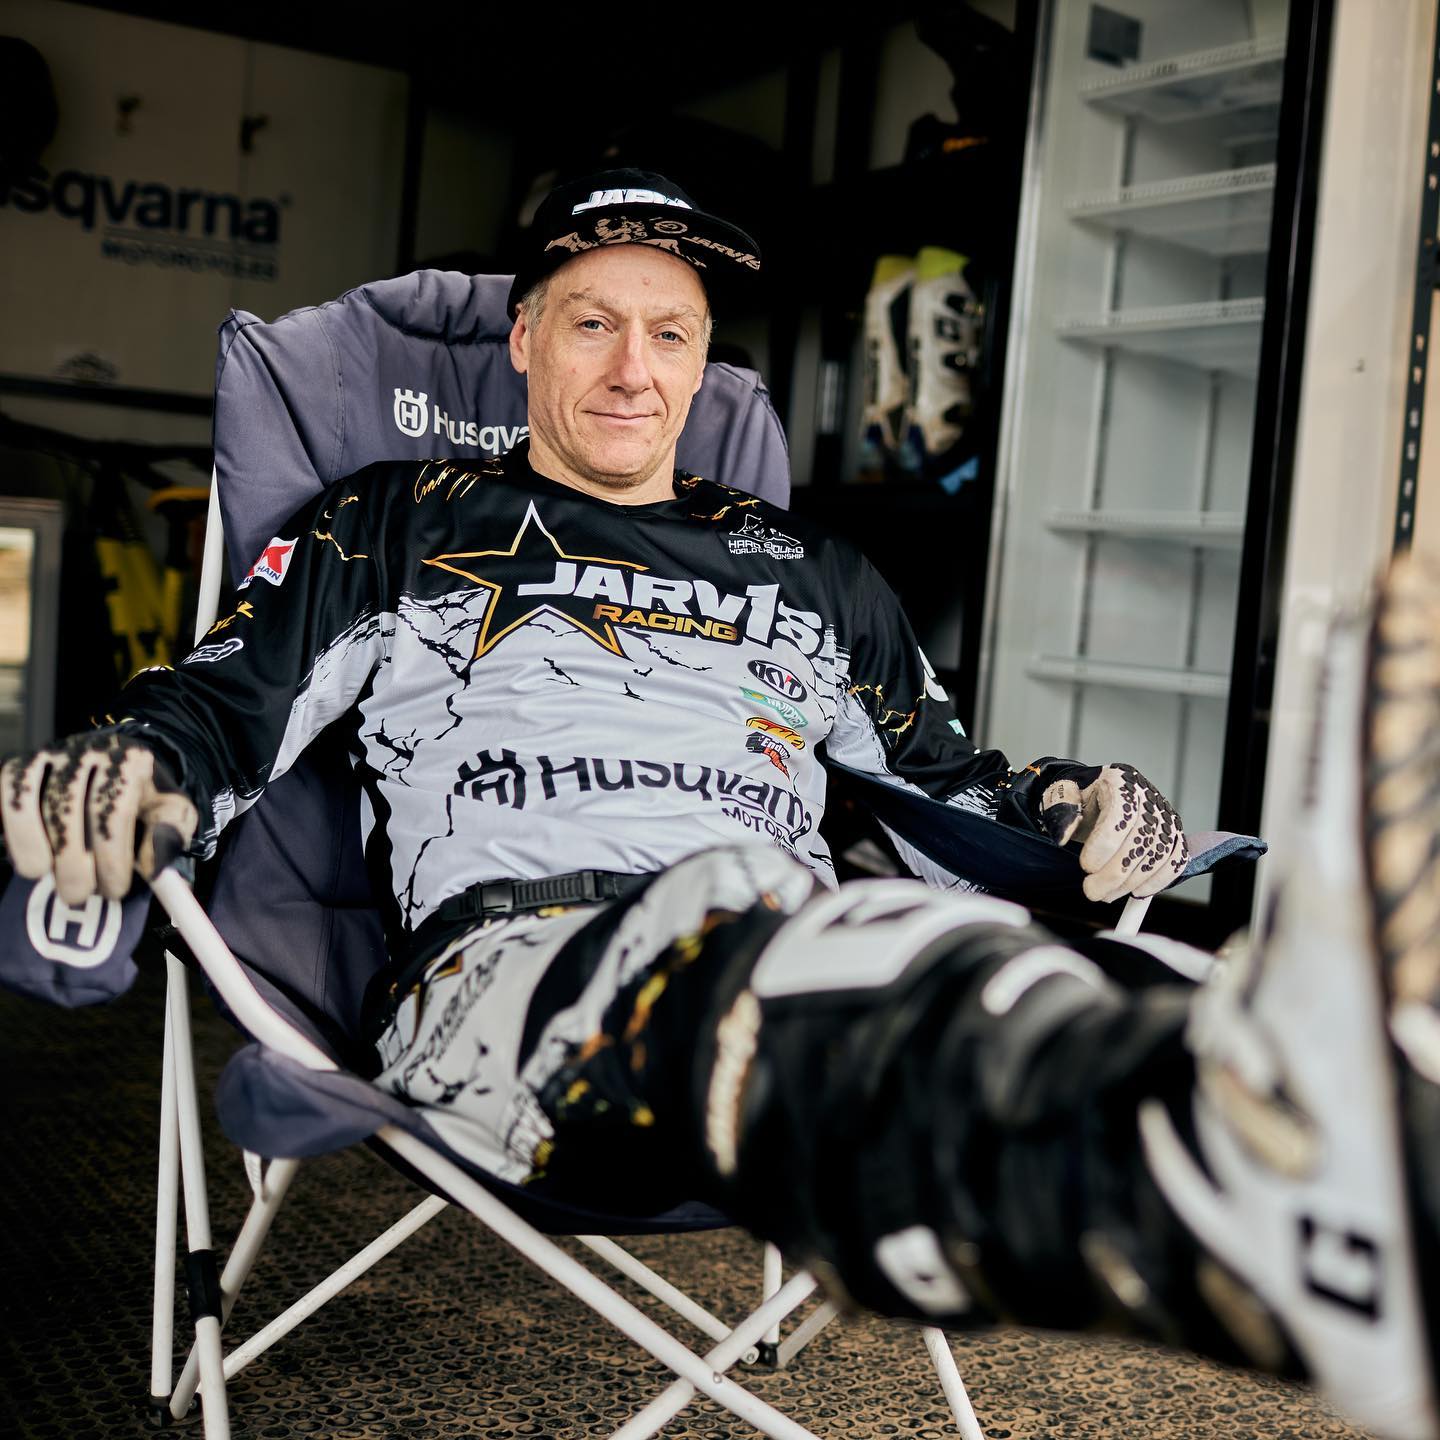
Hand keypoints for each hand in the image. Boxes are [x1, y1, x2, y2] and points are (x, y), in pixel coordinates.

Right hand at [2, 733, 197, 903]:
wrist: (121, 773)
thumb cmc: (146, 800)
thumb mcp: (172, 815)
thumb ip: (170, 837)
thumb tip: (155, 867)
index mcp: (131, 759)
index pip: (114, 810)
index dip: (112, 856)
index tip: (114, 890)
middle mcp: (90, 750)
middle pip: (69, 808)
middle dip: (71, 860)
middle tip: (78, 895)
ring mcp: (54, 754)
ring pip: (34, 803)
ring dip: (39, 849)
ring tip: (51, 880)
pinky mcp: (24, 764)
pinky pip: (13, 795)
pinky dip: (17, 831)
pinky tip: (32, 861)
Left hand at [1040, 762, 1187, 902]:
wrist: (1096, 798)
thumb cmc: (1080, 800)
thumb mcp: (1059, 798)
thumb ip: (1059, 813)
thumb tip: (1063, 836)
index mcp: (1119, 780)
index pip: (1122, 814)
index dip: (1106, 845)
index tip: (1086, 867)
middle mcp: (1147, 795)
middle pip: (1142, 839)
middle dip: (1115, 872)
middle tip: (1092, 891)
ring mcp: (1164, 814)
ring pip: (1159, 854)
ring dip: (1132, 881)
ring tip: (1106, 894)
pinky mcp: (1173, 833)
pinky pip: (1176, 860)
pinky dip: (1158, 880)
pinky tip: (1136, 892)